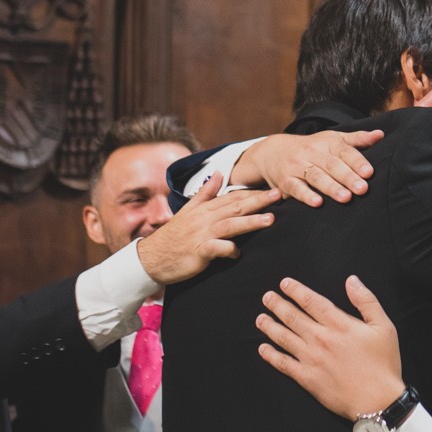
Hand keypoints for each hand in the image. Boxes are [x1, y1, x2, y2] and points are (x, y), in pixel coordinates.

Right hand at [137, 174, 279, 283]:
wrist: (151, 257)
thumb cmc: (174, 236)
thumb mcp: (188, 211)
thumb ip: (205, 193)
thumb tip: (219, 173)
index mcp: (205, 209)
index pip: (233, 198)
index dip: (253, 193)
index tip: (274, 188)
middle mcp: (205, 219)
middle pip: (235, 207)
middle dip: (258, 201)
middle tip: (279, 195)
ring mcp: (201, 234)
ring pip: (229, 225)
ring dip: (250, 222)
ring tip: (270, 219)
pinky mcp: (198, 251)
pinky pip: (216, 249)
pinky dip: (228, 249)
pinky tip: (238, 252)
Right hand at [238, 130, 382, 207]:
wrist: (273, 152)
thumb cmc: (311, 148)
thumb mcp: (332, 139)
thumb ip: (357, 139)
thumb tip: (381, 135)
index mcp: (326, 143)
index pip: (343, 151)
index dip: (357, 161)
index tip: (369, 172)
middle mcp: (311, 153)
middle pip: (332, 165)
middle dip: (347, 177)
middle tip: (363, 189)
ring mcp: (297, 166)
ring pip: (315, 176)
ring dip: (331, 187)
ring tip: (346, 198)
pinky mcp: (285, 181)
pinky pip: (296, 188)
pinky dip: (306, 195)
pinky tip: (317, 203)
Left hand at [255, 276, 405, 419]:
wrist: (377, 399)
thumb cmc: (383, 364)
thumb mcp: (384, 326)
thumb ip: (366, 301)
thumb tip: (352, 281)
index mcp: (339, 324)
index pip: (311, 301)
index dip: (296, 291)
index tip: (284, 284)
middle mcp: (321, 339)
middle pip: (293, 317)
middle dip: (277, 305)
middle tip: (267, 297)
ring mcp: (311, 359)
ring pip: (284, 337)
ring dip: (270, 326)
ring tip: (260, 319)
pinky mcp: (307, 378)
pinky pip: (283, 364)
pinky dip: (271, 356)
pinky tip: (263, 349)